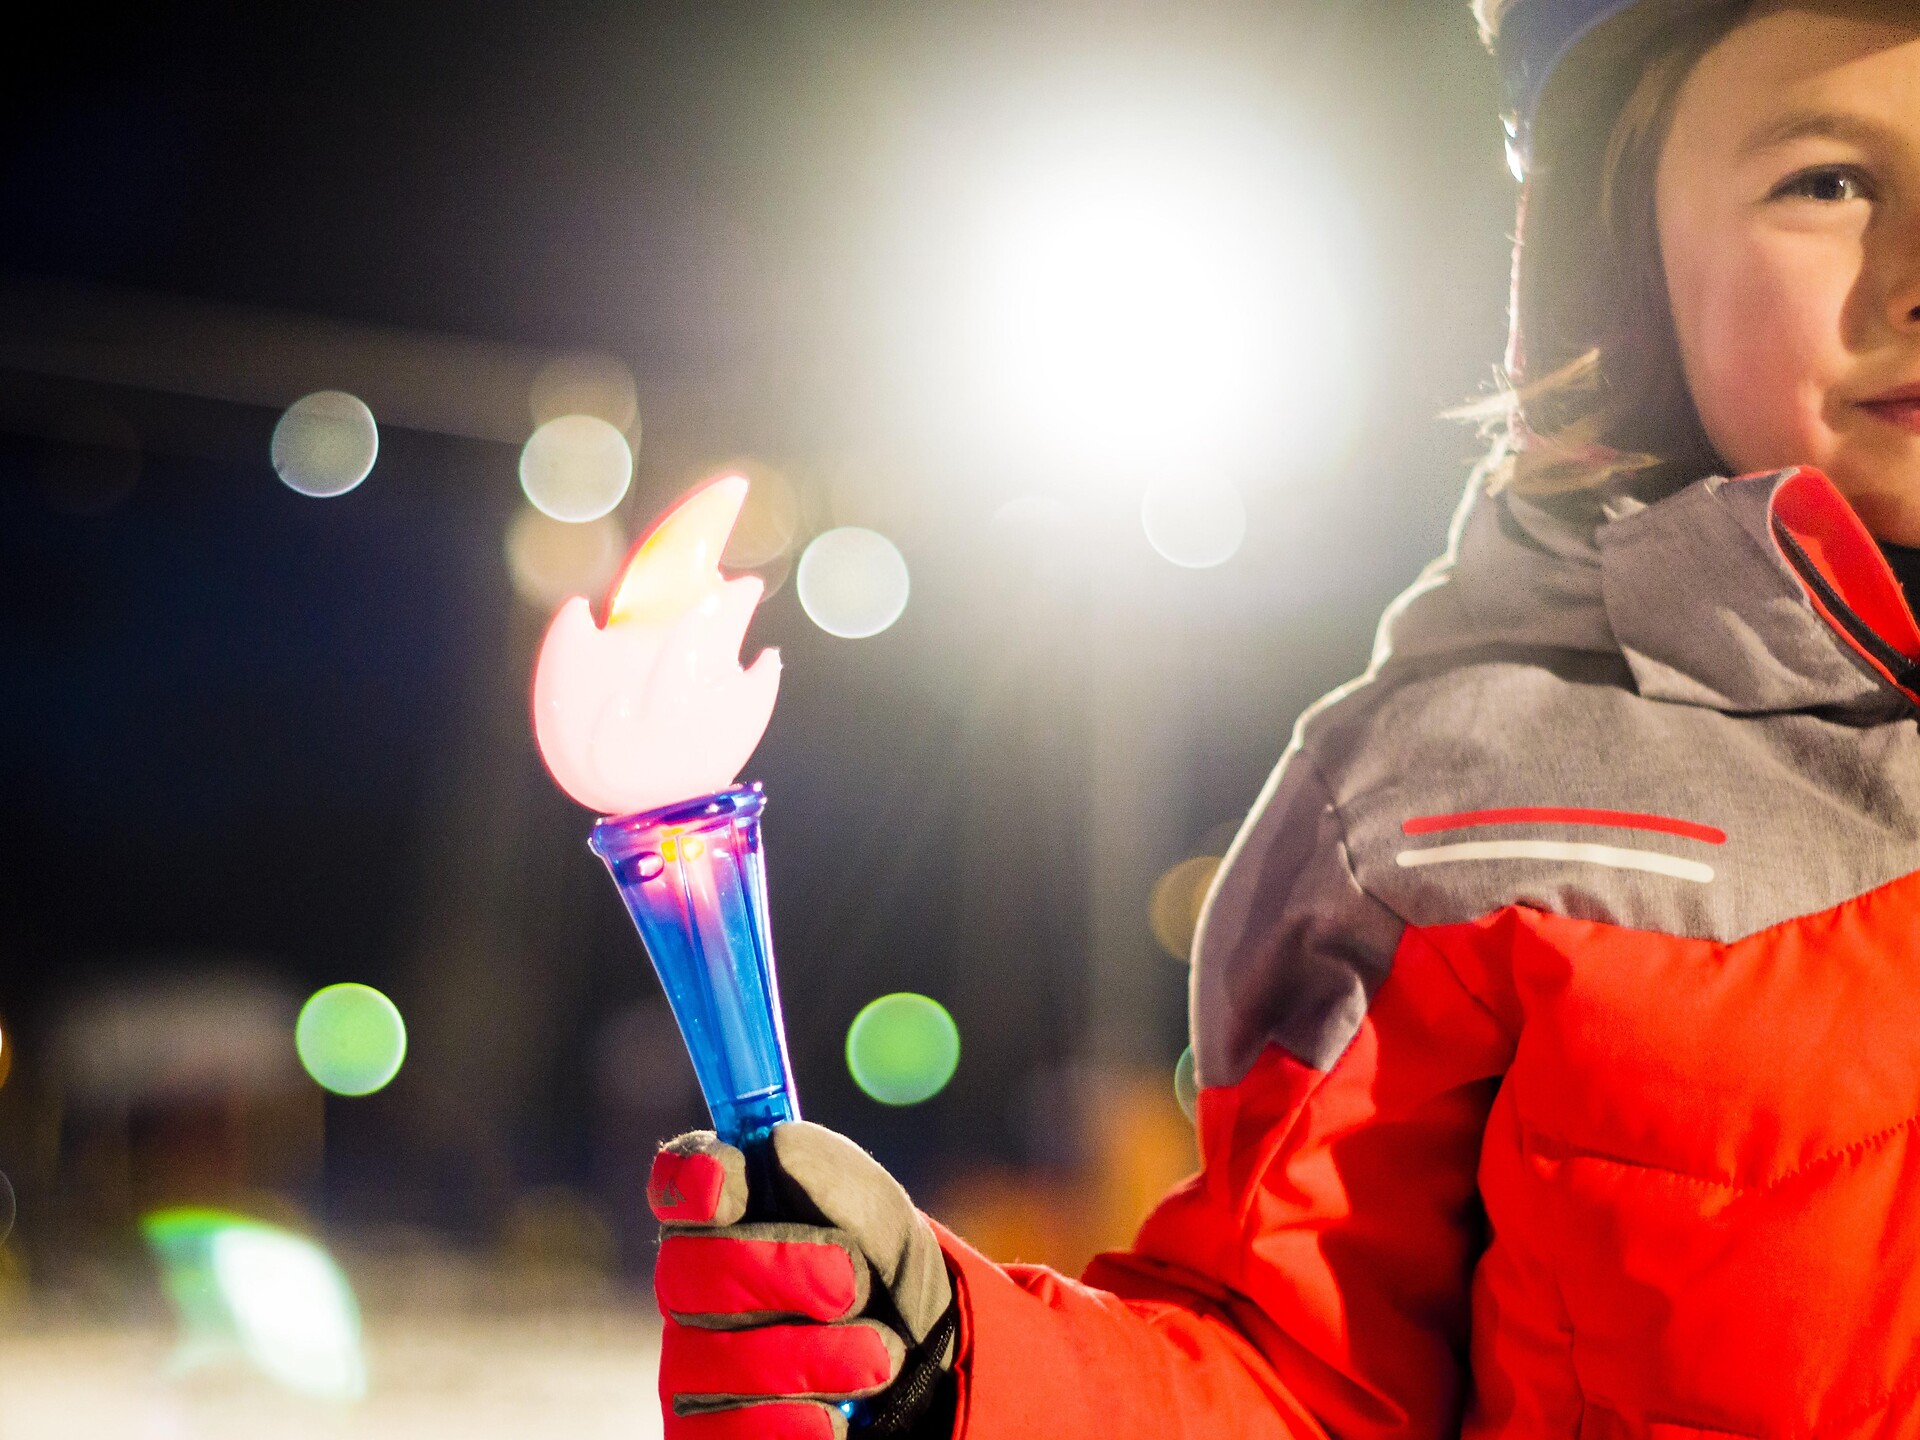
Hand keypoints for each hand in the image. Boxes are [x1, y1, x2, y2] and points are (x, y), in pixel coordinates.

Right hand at [650, 1122, 957, 1439]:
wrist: (930, 1392)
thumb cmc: (892, 1293)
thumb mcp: (890, 1232)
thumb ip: (842, 1183)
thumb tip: (779, 1144)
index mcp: (732, 1223)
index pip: (681, 1186)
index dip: (690, 1179)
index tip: (730, 1180)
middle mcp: (696, 1296)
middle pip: (688, 1271)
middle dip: (778, 1269)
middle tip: (852, 1283)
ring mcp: (694, 1374)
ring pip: (715, 1360)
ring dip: (812, 1356)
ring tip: (883, 1356)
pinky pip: (733, 1434)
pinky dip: (800, 1422)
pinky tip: (841, 1418)